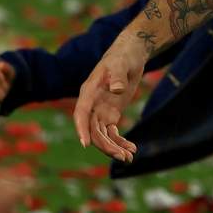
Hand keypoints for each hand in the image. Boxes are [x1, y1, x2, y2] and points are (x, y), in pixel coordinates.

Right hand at [72, 33, 145, 161]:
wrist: (130, 54)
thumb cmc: (122, 56)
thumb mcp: (120, 64)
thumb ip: (117, 76)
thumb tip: (117, 89)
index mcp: (89, 92)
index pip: (81, 113)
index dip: (81, 129)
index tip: (85, 144)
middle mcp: (91, 104)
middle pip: (93, 129)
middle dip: (105, 145)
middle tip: (121, 156)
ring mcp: (100, 110)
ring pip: (102, 135)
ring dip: (113, 148)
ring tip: (129, 158)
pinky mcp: (111, 114)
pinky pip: (112, 133)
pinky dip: (120, 142)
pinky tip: (132, 149)